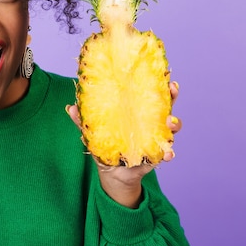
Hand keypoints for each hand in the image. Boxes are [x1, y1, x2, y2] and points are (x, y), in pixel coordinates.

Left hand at [66, 81, 182, 207]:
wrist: (111, 171)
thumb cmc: (105, 143)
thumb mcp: (94, 131)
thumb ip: (84, 120)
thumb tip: (70, 107)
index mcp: (137, 111)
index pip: (150, 93)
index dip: (158, 83)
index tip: (165, 74)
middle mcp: (150, 122)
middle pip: (166, 105)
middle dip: (172, 96)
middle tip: (172, 90)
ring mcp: (155, 138)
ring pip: (171, 128)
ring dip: (174, 124)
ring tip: (169, 123)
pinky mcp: (156, 155)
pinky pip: (166, 154)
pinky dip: (169, 154)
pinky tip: (168, 154)